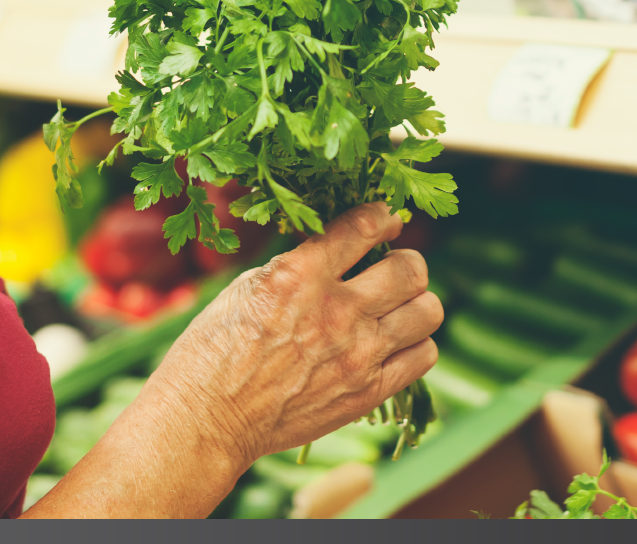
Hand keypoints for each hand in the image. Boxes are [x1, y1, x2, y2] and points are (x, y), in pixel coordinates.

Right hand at [150, 202, 443, 465]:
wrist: (208, 418)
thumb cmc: (215, 349)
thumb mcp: (248, 286)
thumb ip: (299, 266)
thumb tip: (337, 249)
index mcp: (300, 275)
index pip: (365, 226)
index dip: (383, 216)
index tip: (385, 219)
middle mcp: (337, 311)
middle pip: (411, 269)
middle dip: (406, 263)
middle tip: (393, 270)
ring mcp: (358, 354)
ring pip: (428, 312)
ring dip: (416, 303)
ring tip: (398, 308)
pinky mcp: (367, 392)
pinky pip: (423, 357)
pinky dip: (415, 346)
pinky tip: (393, 344)